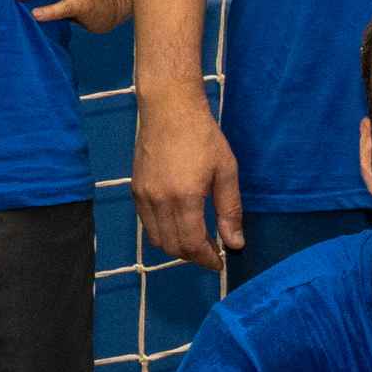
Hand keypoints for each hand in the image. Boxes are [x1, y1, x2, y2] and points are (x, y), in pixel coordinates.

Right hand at [133, 88, 243, 270]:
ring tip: (195, 240)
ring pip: (156, 239)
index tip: (220, 262)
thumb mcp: (226, 171)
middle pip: (173, 247)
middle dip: (193, 256)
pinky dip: (162, 232)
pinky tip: (178, 223)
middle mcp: (159, 201)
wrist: (168, 108)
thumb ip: (230, 210)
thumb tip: (235, 243)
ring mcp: (143, 196)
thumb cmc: (202, 136)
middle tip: (211, 252)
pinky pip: (146, 224)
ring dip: (176, 247)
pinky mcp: (135, 190)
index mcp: (184, 197)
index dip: (207, 259)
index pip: (192, 244)